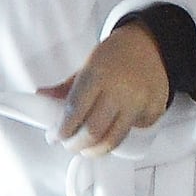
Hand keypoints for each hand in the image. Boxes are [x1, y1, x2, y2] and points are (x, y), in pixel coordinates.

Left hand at [51, 22, 174, 155]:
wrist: (152, 45)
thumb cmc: (116, 54)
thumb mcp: (87, 64)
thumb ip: (65, 86)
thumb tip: (41, 97)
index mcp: (97, 74)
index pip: (75, 112)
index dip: (61, 131)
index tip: (54, 137)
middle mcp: (120, 90)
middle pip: (92, 132)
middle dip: (75, 145)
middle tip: (68, 145)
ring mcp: (139, 102)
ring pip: (113, 140)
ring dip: (94, 150)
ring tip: (86, 148)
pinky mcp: (153, 111)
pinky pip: (131, 134)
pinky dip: (118, 137)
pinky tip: (111, 131)